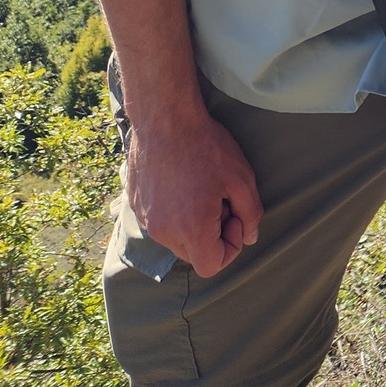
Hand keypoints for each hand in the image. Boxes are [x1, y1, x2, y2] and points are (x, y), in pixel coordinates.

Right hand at [125, 103, 262, 277]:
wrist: (164, 120)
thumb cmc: (207, 147)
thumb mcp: (241, 179)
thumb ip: (250, 214)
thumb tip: (250, 237)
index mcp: (190, 228)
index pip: (211, 266)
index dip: (231, 247)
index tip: (235, 216)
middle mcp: (163, 231)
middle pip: (194, 255)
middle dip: (213, 235)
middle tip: (222, 201)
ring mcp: (145, 219)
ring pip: (176, 240)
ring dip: (194, 224)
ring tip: (202, 190)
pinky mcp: (135, 205)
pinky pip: (160, 223)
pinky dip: (175, 213)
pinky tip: (185, 183)